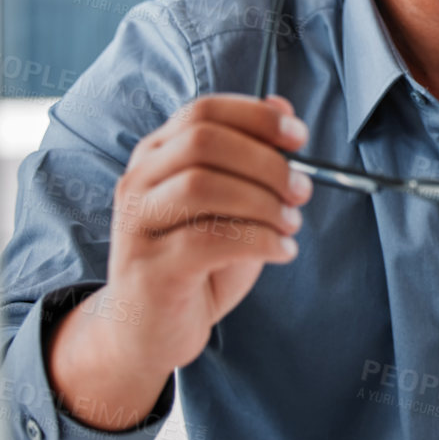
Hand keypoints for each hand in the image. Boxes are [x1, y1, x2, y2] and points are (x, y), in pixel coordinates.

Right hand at [46, 94, 311, 430]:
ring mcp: (137, 224)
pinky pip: (208, 239)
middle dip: (265, 161)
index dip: (256, 117)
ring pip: (202, 185)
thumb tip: (283, 106)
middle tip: (301, 190)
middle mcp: (139, 182)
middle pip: (203, 141)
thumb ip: (252, 158)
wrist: (148, 333)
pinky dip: (259, 241)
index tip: (298, 137)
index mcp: (158, 155)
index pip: (203, 111)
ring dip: (263, 202)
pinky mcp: (148, 267)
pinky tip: (281, 252)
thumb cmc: (195, 265)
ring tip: (290, 225)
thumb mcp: (231, 205)